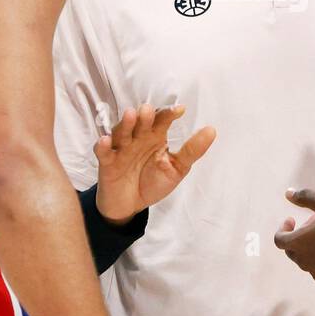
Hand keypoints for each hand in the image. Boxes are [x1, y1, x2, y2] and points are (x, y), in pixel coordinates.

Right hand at [94, 103, 215, 223]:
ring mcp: (121, 149)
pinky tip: (106, 141)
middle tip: (148, 110)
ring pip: (121, 132)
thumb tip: (212, 130)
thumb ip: (192, 150)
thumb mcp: (177, 168)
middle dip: (144, 116)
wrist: (131, 205)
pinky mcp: (107, 163)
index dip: (169, 114)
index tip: (179, 110)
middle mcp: (137, 138)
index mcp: (155, 137)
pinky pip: (103, 152)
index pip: (161, 120)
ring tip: (131, 115)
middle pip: (140, 123)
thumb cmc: (153, 182)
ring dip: (126, 124)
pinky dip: (102, 146)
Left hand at [274, 188, 314, 288]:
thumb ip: (305, 197)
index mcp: (300, 244)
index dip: (283, 229)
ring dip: (313, 250)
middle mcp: (306, 263)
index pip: (279, 240)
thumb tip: (288, 193)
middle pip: (294, 252)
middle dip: (300, 238)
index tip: (293, 220)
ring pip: (309, 262)